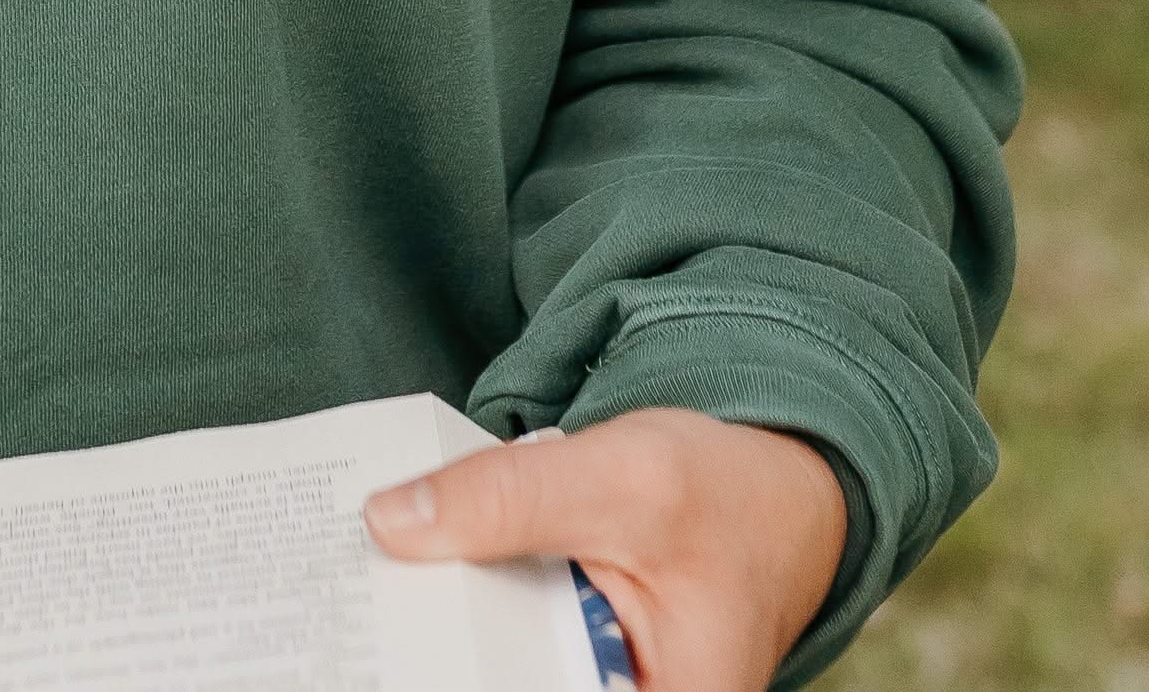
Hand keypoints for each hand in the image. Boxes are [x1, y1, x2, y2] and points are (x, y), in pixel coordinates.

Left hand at [363, 410, 848, 690]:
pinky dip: (476, 611)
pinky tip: (428, 573)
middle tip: (370, 617)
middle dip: (450, 653)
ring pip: (506, 670)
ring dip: (457, 631)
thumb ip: (508, 499)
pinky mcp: (583, 666)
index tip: (391, 649)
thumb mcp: (618, 477)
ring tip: (388, 592)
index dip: (463, 670)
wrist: (779, 488)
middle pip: (511, 685)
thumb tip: (388, 524)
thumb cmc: (727, 493)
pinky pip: (514, 649)